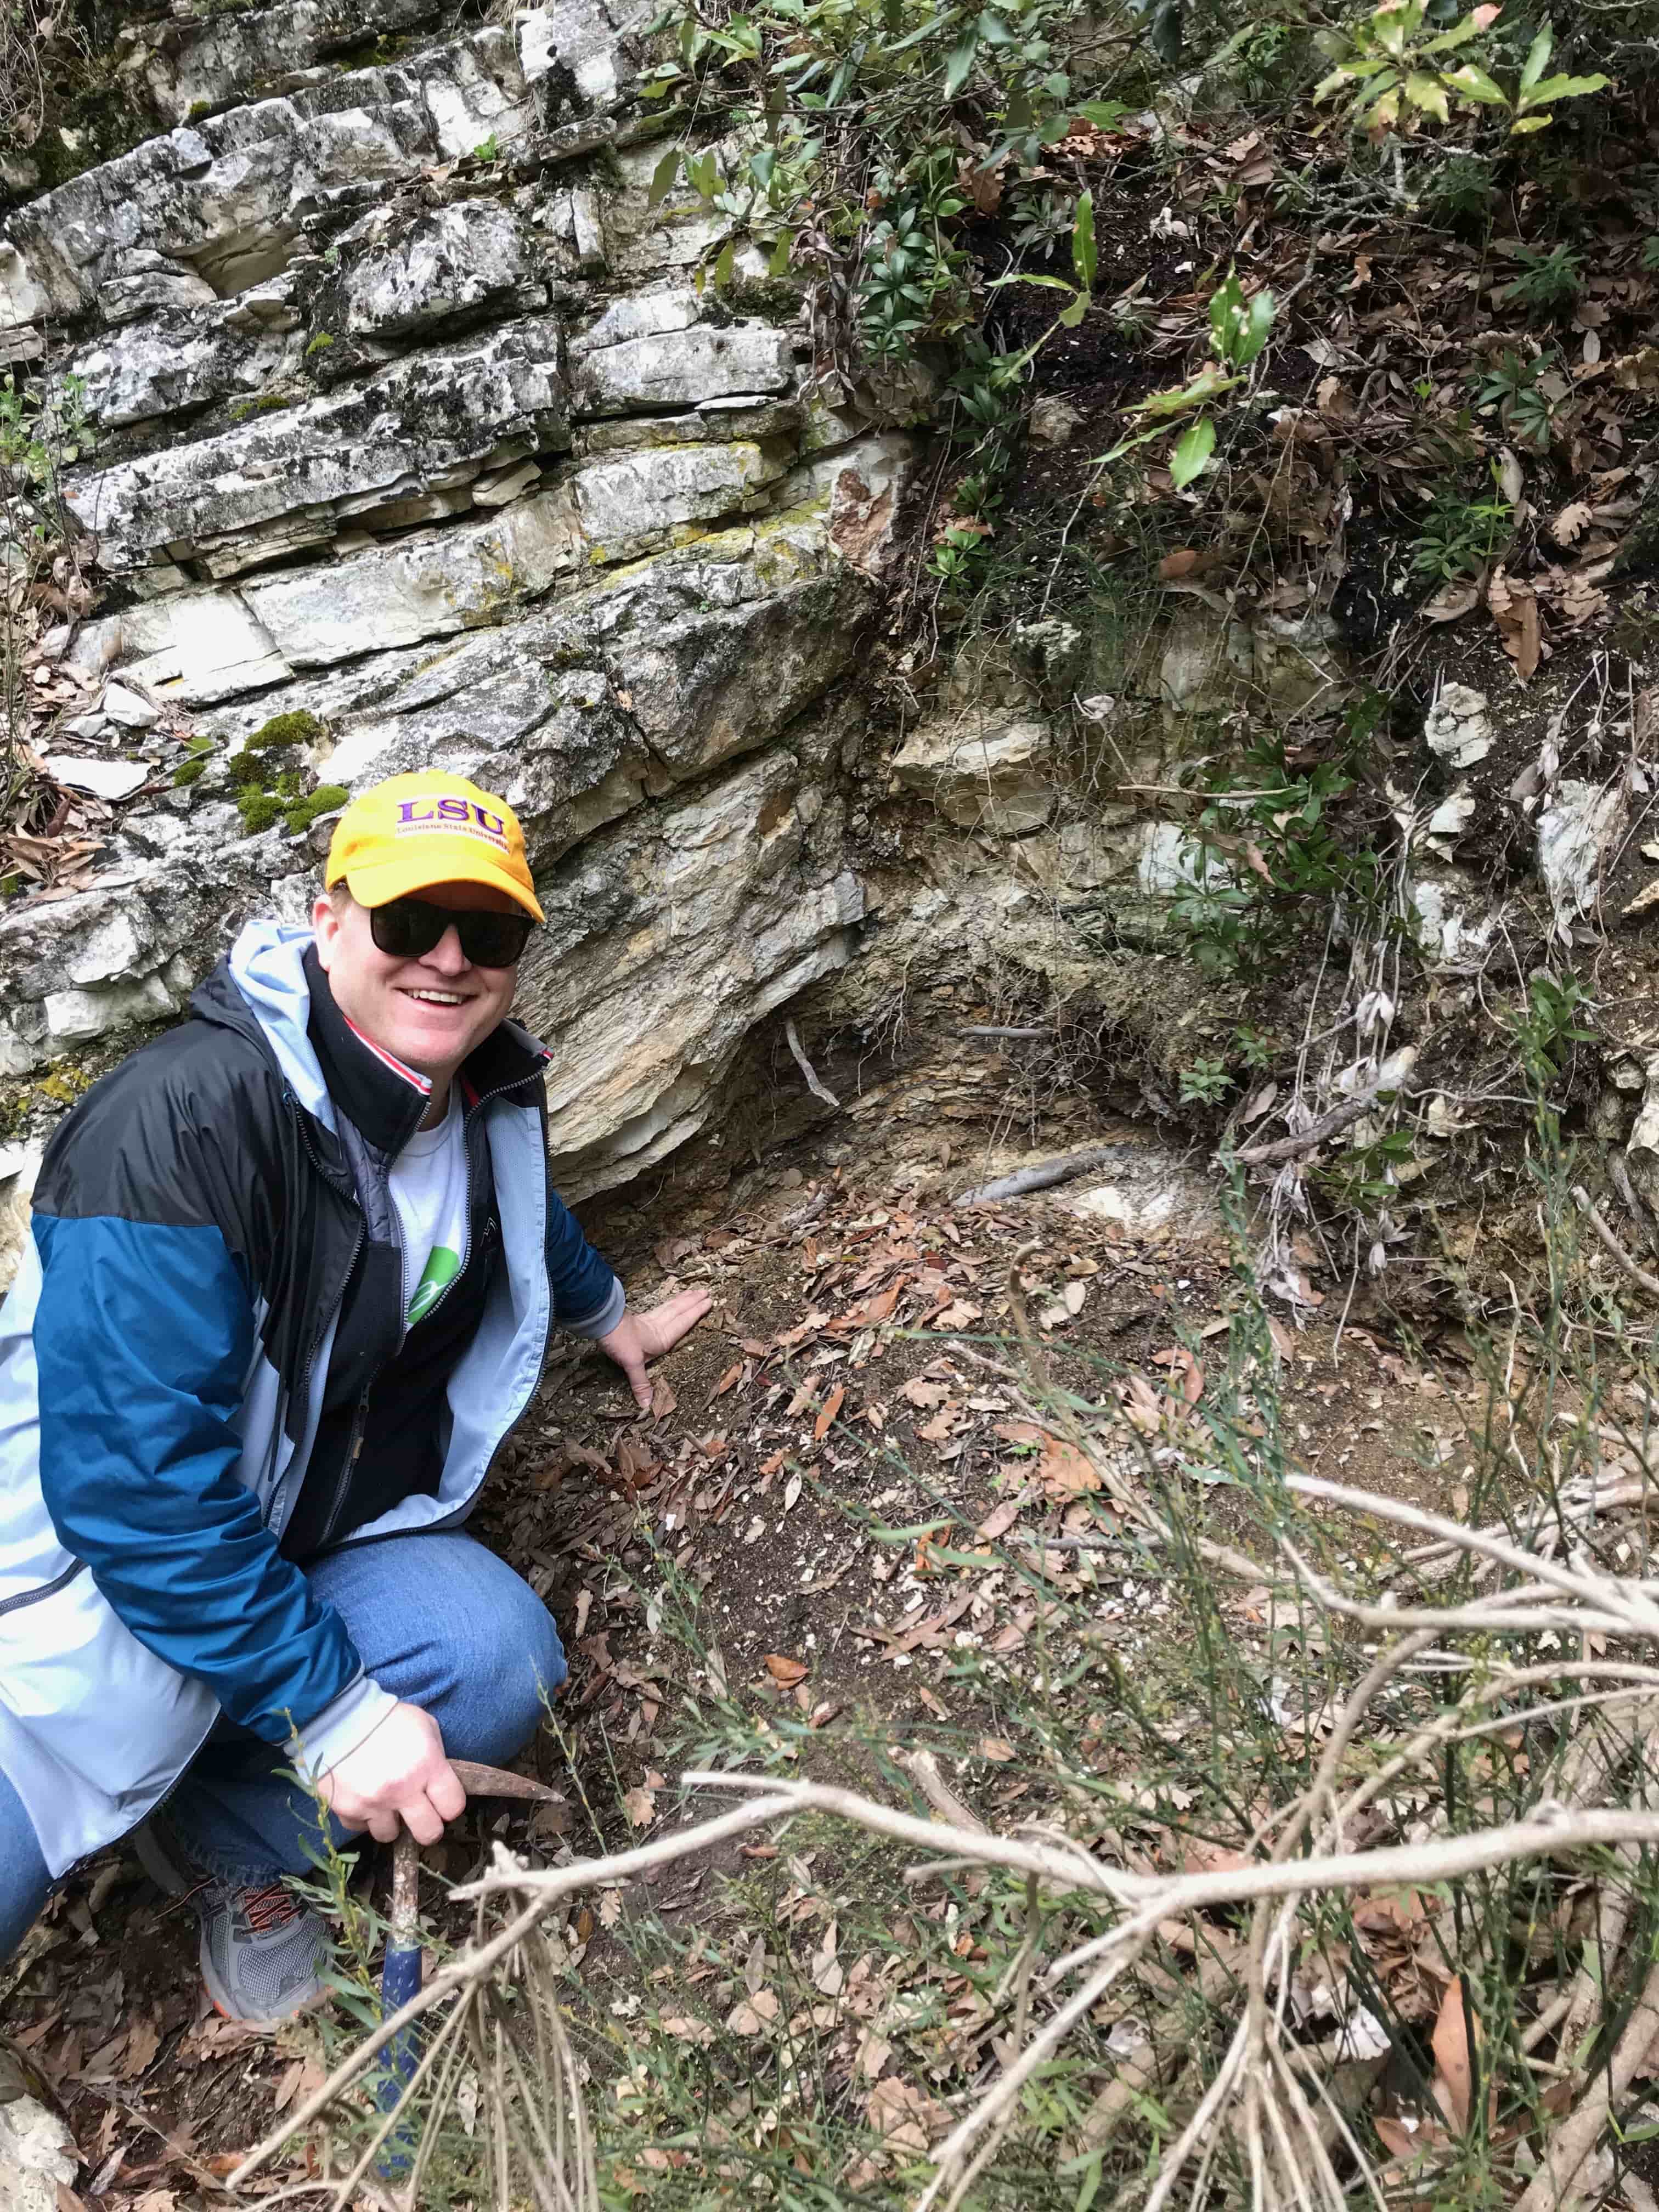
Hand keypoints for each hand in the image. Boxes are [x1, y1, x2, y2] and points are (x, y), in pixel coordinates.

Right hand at [317, 1701, 464, 1845]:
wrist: (338, 1716)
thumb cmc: (387, 1717)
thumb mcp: (424, 1725)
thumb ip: (437, 1755)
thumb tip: (439, 1780)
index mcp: (427, 1765)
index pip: (453, 1806)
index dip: (449, 1805)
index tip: (441, 1800)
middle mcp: (402, 1790)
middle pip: (428, 1833)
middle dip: (427, 1826)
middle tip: (418, 1813)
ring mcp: (373, 1803)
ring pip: (390, 1835)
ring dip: (389, 1822)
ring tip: (385, 1803)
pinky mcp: (347, 1810)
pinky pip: (360, 1827)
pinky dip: (362, 1817)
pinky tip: (362, 1797)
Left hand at [598, 1285, 712, 1410]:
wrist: (601, 1324)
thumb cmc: (619, 1342)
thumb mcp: (631, 1364)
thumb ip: (641, 1383)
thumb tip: (647, 1405)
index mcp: (661, 1338)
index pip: (683, 1323)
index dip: (696, 1313)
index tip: (709, 1302)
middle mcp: (657, 1327)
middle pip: (678, 1311)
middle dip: (693, 1302)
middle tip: (706, 1291)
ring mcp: (648, 1321)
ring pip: (669, 1307)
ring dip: (683, 1300)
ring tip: (693, 1292)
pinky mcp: (639, 1319)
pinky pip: (660, 1309)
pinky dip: (668, 1304)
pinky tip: (669, 1304)